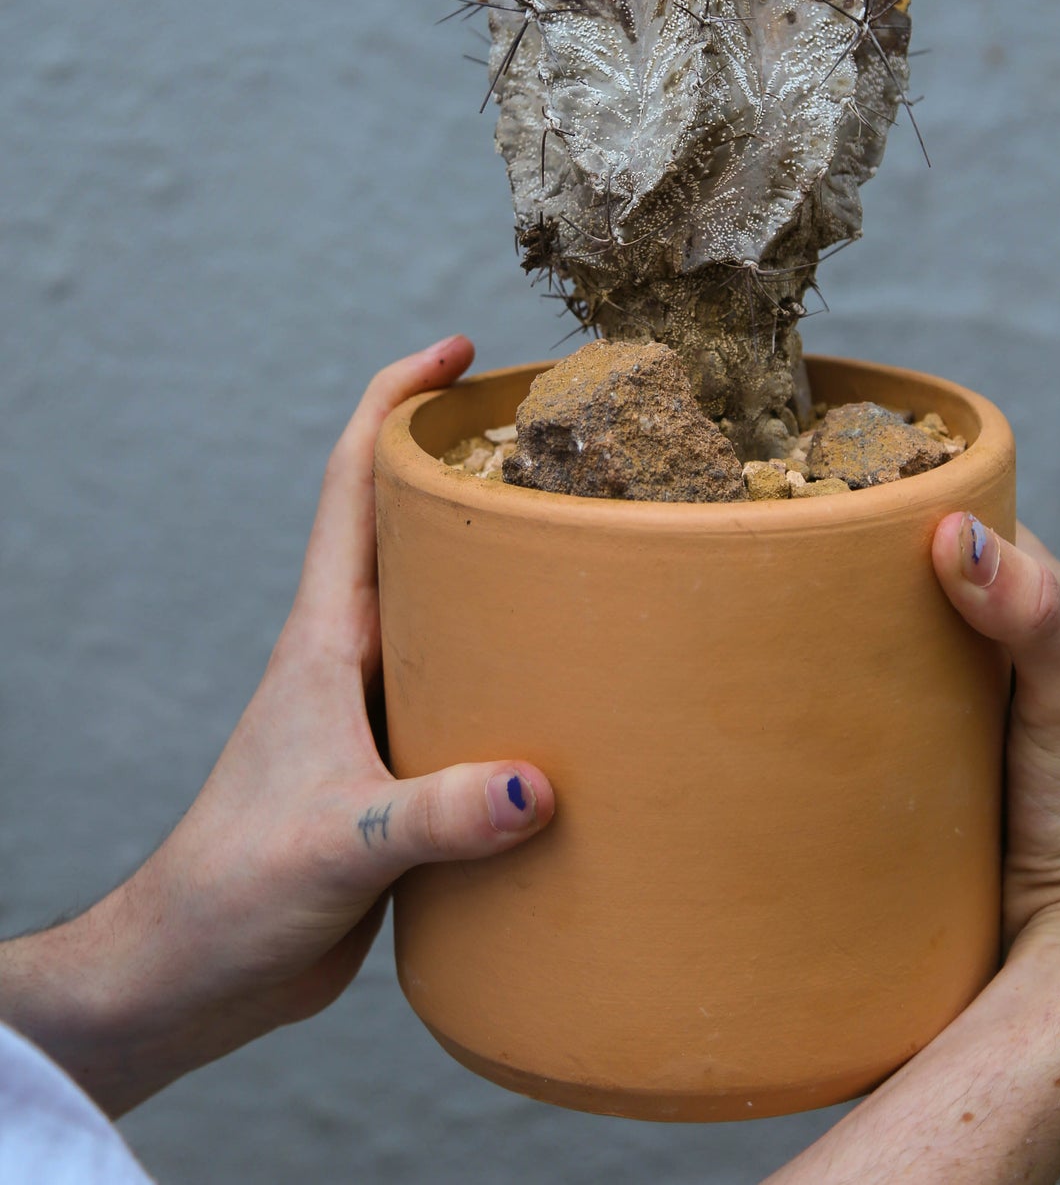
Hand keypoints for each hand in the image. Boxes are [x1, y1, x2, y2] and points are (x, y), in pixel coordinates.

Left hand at [0, 337, 554, 1116]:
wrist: (197, 975)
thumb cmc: (235, 892)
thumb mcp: (339, 846)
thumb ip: (436, 817)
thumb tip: (539, 786)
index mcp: (326, 638)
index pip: (354, 484)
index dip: (397, 401)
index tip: (457, 350)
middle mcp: (356, 656)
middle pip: (415, 528)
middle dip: (475, 467)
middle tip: (565, 429)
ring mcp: (380, 710)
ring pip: (454, 611)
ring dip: (510, 569)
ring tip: (596, 538)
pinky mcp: (405, 771)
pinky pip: (475, 692)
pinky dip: (524, 667)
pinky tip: (584, 680)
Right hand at [769, 516, 1059, 1183]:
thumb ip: (1033, 612)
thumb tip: (954, 536)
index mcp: (1012, 588)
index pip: (931, 510)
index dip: (875, 488)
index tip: (796, 474)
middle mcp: (963, 634)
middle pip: (875, 575)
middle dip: (815, 557)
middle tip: (735, 544)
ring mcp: (920, 700)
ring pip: (846, 644)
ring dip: (796, 634)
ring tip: (718, 610)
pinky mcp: (889, 761)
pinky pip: (834, 716)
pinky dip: (797, 703)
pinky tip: (743, 697)